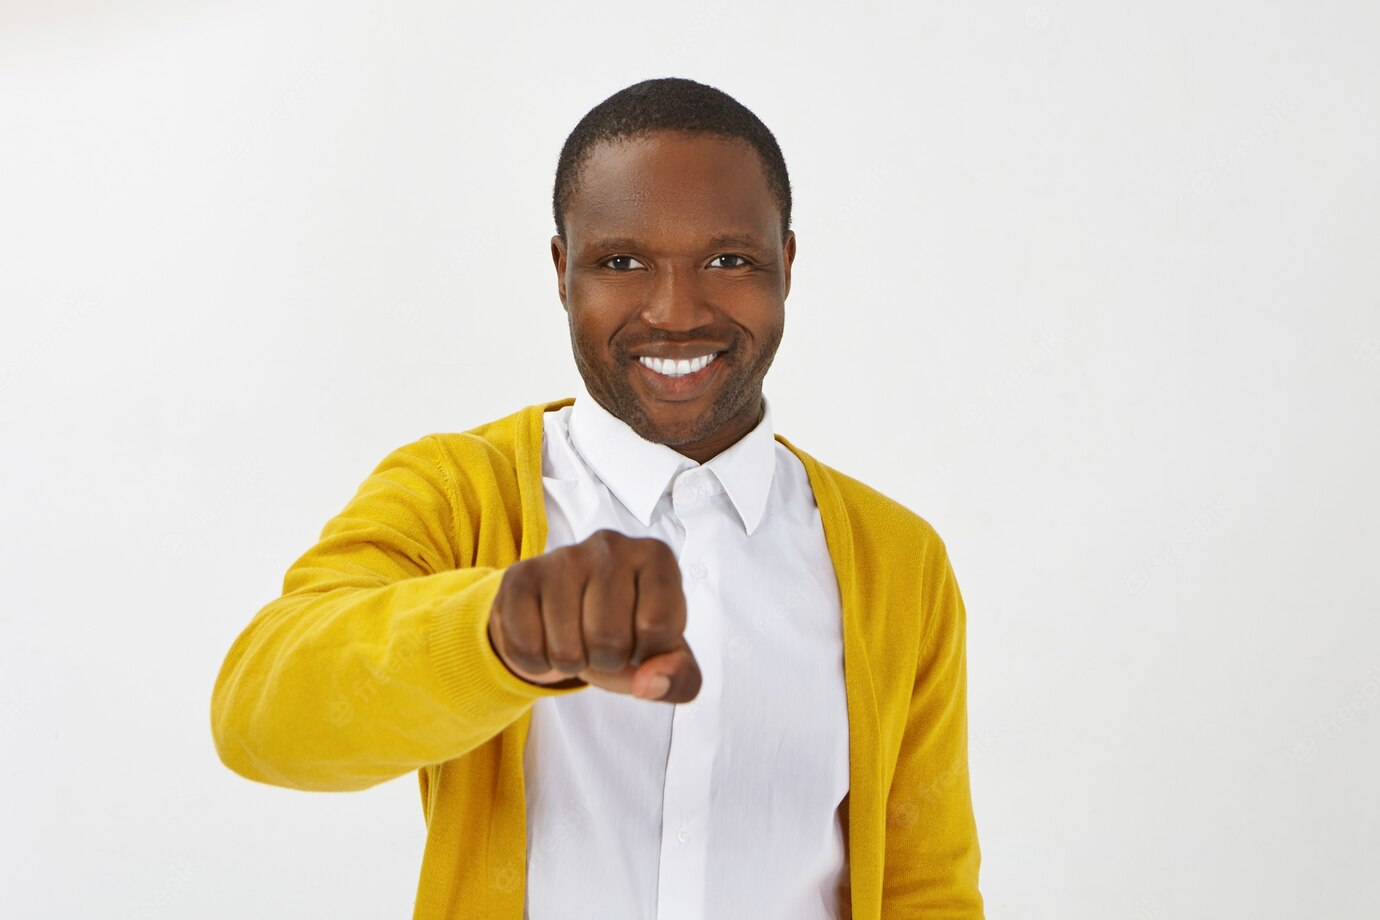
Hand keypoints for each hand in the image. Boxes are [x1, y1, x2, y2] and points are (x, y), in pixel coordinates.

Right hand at [486, 529, 701, 702]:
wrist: (564, 616)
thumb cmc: (624, 630)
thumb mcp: (664, 658)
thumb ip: (680, 678)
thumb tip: (649, 683)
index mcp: (656, 557)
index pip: (660, 627)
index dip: (649, 653)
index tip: (641, 639)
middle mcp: (612, 546)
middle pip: (611, 640)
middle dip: (608, 661)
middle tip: (604, 643)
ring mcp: (563, 557)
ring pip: (567, 650)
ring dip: (572, 663)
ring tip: (577, 639)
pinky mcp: (521, 577)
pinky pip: (527, 648)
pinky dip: (537, 663)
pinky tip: (546, 638)